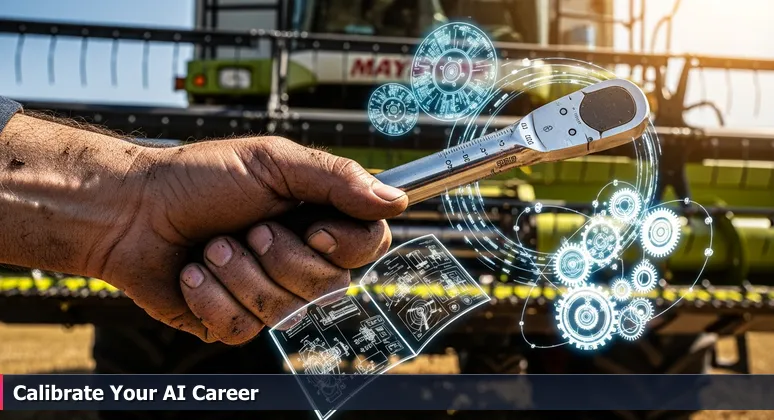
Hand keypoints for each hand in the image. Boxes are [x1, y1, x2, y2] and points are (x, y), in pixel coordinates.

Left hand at [92, 136, 407, 343]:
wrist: (131, 211)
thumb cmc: (199, 178)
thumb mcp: (273, 162)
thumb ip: (337, 178)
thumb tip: (397, 199)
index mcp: (316, 218)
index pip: (368, 244)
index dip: (346, 244)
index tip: (313, 226)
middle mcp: (298, 259)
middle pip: (329, 285)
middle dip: (280, 256)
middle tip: (247, 228)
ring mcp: (267, 293)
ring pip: (284, 310)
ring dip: (239, 272)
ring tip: (212, 247)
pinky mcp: (232, 321)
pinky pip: (242, 328)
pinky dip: (211, 296)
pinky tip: (193, 274)